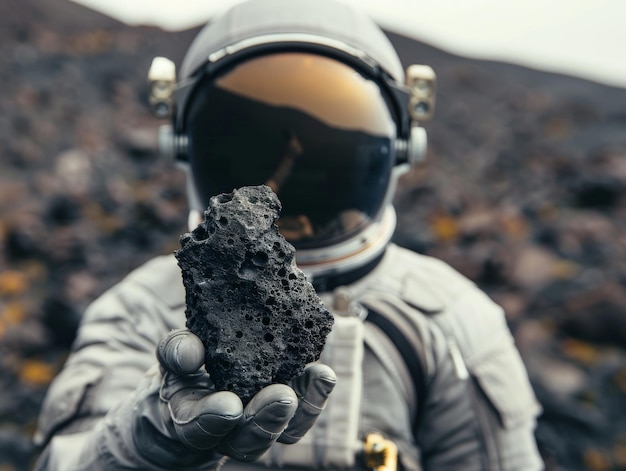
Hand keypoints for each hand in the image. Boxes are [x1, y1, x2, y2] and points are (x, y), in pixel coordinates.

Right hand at [107, 329, 335, 469]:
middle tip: (282, 396)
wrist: (202, 382)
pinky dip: (315, 394)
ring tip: (320, 378)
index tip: (229, 405)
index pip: (198, 428)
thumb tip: (190, 353)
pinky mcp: (284, 409)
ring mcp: (259, 422)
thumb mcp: (171, 356)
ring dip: (303, 408)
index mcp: (189, 419)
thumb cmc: (184, 369)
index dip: (214, 419)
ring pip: (283, 431)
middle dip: (267, 419)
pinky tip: (324, 375)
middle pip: (248, 440)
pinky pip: (302, 411)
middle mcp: (228, 431)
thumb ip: (177, 351)